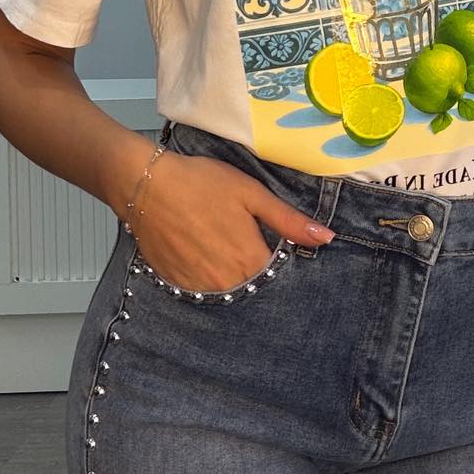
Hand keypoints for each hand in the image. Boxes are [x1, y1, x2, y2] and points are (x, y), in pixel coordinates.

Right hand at [132, 151, 335, 290]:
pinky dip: (204, 275)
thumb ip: (288, 221)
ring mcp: (198, 287)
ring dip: (228, 274)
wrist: (147, 185)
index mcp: (250, 261)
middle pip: (251, 285)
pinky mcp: (176, 284)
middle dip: (252, 267)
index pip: (277, 276)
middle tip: (239, 238)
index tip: (268, 242)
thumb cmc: (202, 183)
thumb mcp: (252, 194)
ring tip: (217, 242)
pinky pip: (199, 289)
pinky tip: (198, 249)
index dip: (276, 258)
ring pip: (225, 289)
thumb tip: (326, 238)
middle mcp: (226, 283)